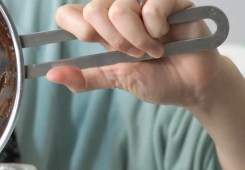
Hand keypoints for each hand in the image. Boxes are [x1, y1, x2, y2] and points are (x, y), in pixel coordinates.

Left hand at [50, 0, 244, 169]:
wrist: (193, 86)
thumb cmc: (158, 80)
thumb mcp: (116, 79)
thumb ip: (85, 77)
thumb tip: (51, 75)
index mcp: (103, 27)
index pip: (70, 12)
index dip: (75, 26)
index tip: (91, 42)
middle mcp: (121, 10)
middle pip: (94, 9)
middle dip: (112, 40)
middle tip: (132, 53)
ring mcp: (146, 2)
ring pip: (120, 7)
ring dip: (134, 38)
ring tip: (151, 50)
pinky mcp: (172, 0)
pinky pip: (151, 7)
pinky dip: (156, 29)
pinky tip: (167, 38)